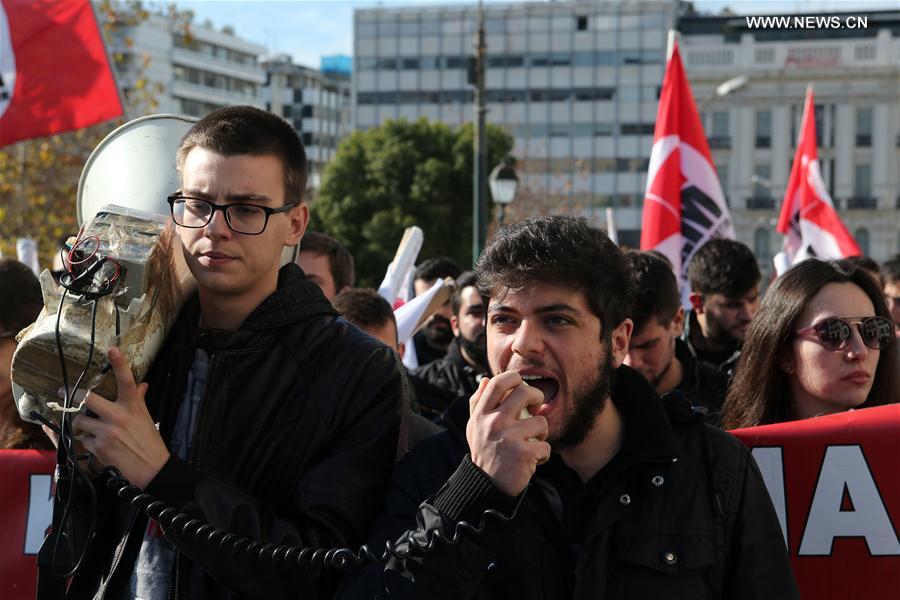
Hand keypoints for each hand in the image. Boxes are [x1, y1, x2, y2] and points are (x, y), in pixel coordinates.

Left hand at [68, 347, 168, 488]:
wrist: (151, 468)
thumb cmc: (150, 441)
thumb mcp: (146, 417)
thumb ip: (139, 399)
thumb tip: (142, 384)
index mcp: (133, 405)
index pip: (127, 380)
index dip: (119, 363)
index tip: (112, 348)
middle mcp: (119, 415)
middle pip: (88, 398)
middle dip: (72, 395)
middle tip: (63, 391)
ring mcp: (107, 431)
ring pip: (80, 420)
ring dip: (80, 423)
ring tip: (87, 426)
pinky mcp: (99, 446)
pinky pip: (84, 439)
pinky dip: (88, 442)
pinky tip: (99, 445)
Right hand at [466, 372, 549, 496]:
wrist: (486, 487)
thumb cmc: (483, 452)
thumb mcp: (474, 427)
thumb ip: (477, 403)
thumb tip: (485, 380)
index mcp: (482, 414)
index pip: (499, 382)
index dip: (514, 378)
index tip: (521, 387)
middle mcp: (494, 422)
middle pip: (524, 392)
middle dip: (537, 397)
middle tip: (535, 409)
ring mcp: (509, 438)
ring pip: (541, 421)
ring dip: (542, 433)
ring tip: (533, 442)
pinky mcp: (523, 454)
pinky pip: (545, 446)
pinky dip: (543, 455)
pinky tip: (533, 460)